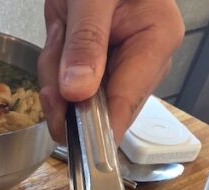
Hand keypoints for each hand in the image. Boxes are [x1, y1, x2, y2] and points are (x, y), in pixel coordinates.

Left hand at [37, 0, 184, 141]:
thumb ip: (87, 42)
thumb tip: (78, 93)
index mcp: (157, 41)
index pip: (126, 103)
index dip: (97, 129)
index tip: (72, 139)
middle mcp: (142, 61)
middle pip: (98, 110)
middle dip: (65, 94)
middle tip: (54, 60)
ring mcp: (116, 65)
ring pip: (76, 102)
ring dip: (54, 76)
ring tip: (61, 31)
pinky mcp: (94, 65)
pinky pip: (65, 86)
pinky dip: (52, 67)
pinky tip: (59, 35)